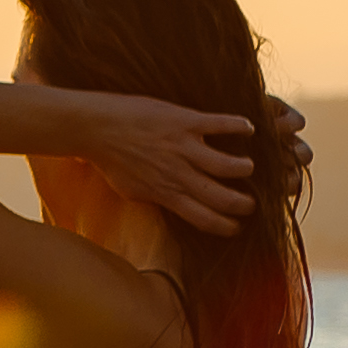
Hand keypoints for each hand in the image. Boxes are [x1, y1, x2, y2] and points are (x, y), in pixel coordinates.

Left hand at [58, 89, 264, 236]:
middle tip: (254, 202)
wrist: (93, 127)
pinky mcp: (184, 121)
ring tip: (249, 166)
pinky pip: (220, 125)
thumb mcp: (131, 191)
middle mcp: (180, 175)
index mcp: (168, 194)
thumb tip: (169, 207)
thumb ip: (155, 199)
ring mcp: (183, 148)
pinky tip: (249, 128)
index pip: (206, 219)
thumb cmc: (109, 160)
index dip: (227, 227)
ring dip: (244, 168)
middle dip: (245, 204)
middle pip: (224, 198)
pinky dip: (238, 126)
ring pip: (230, 166)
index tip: (239, 226)